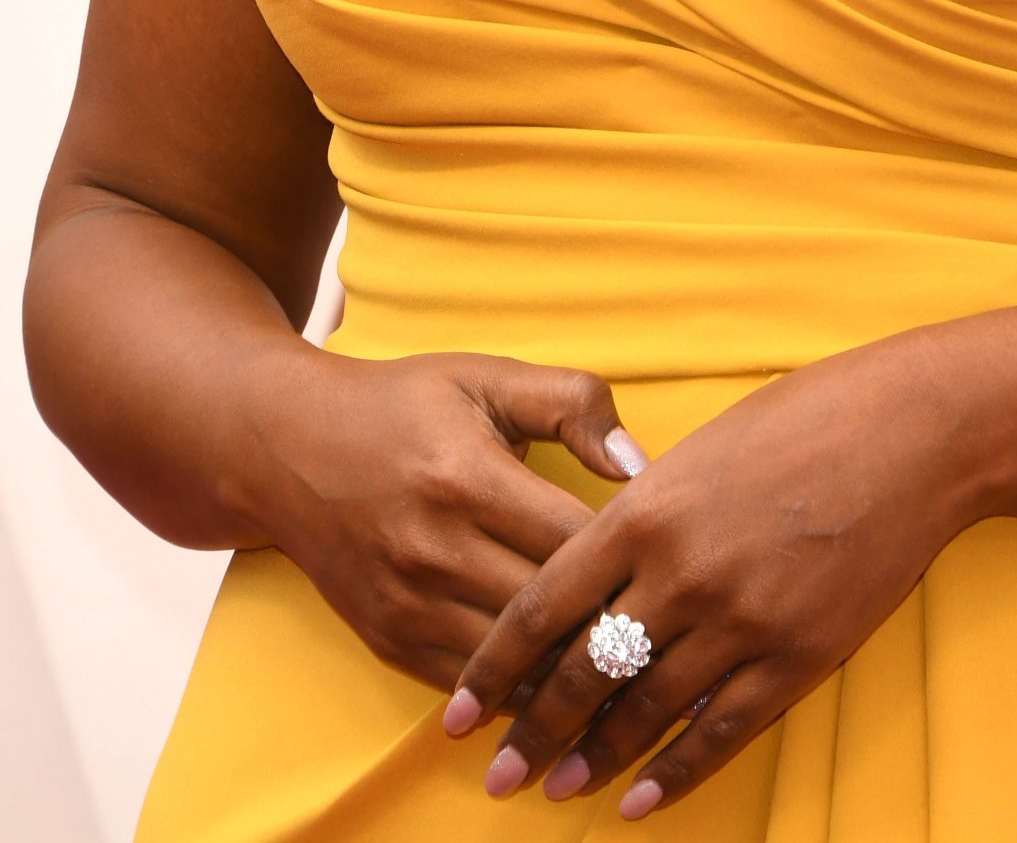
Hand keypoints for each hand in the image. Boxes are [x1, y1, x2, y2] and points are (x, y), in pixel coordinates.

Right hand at [243, 347, 649, 691]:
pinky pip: (469, 685)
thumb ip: (572, 404)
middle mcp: (435, 549)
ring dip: (574, 671)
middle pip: (550, 611)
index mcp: (468, 477)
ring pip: (513, 664)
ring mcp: (407, 602)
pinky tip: (567, 686)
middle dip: (615, 624)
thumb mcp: (486, 377)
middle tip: (677, 629)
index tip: (677, 561)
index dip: (633, 556)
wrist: (287, 446)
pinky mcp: (388, 638)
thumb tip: (639, 463)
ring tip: (637, 671)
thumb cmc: (402, 404)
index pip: (574, 540)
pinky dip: (520, 690)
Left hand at [441, 332, 977, 816]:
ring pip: (647, 711)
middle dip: (533, 730)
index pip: (544, 604)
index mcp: (645, 509)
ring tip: (558, 789)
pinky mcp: (798, 655)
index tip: (461, 711)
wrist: (912, 433)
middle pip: (585, 671)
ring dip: (596, 758)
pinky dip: (676, 771)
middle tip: (498, 775)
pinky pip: (722, 731)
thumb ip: (645, 508)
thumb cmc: (805, 418)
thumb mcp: (701, 449)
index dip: (496, 666)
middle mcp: (681, 572)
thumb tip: (600, 562)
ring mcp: (741, 619)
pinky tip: (641, 800)